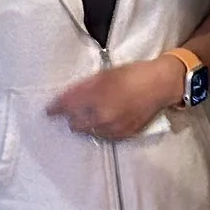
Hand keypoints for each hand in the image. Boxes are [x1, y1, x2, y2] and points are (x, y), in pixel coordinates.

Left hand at [47, 58, 182, 140]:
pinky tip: (102, 120)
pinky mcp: (123, 134)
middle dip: (70, 117)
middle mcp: (102, 115)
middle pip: (75, 124)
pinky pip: (103, 135)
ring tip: (89, 114)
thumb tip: (68, 95)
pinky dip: (99, 129)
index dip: (55, 108)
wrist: (160, 85)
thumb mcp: (105, 74)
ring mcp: (113, 127)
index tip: (48, 110)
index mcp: (96, 97)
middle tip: (71, 110)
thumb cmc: (132, 74)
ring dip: (85, 124)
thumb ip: (85, 86)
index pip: (67, 106)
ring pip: (88, 132)